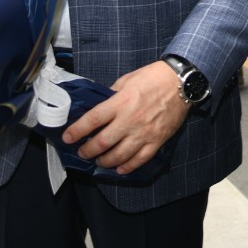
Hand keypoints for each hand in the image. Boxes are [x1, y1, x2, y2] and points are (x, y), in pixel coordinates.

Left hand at [63, 60, 189, 174]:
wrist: (180, 83)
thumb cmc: (152, 77)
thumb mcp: (127, 80)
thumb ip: (112, 95)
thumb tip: (100, 107)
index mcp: (120, 103)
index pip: (92, 120)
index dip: (77, 131)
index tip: (67, 138)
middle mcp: (129, 120)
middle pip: (102, 142)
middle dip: (88, 151)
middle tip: (82, 153)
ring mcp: (143, 133)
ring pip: (119, 155)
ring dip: (105, 161)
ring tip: (99, 161)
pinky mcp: (156, 141)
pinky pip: (139, 159)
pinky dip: (127, 167)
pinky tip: (119, 169)